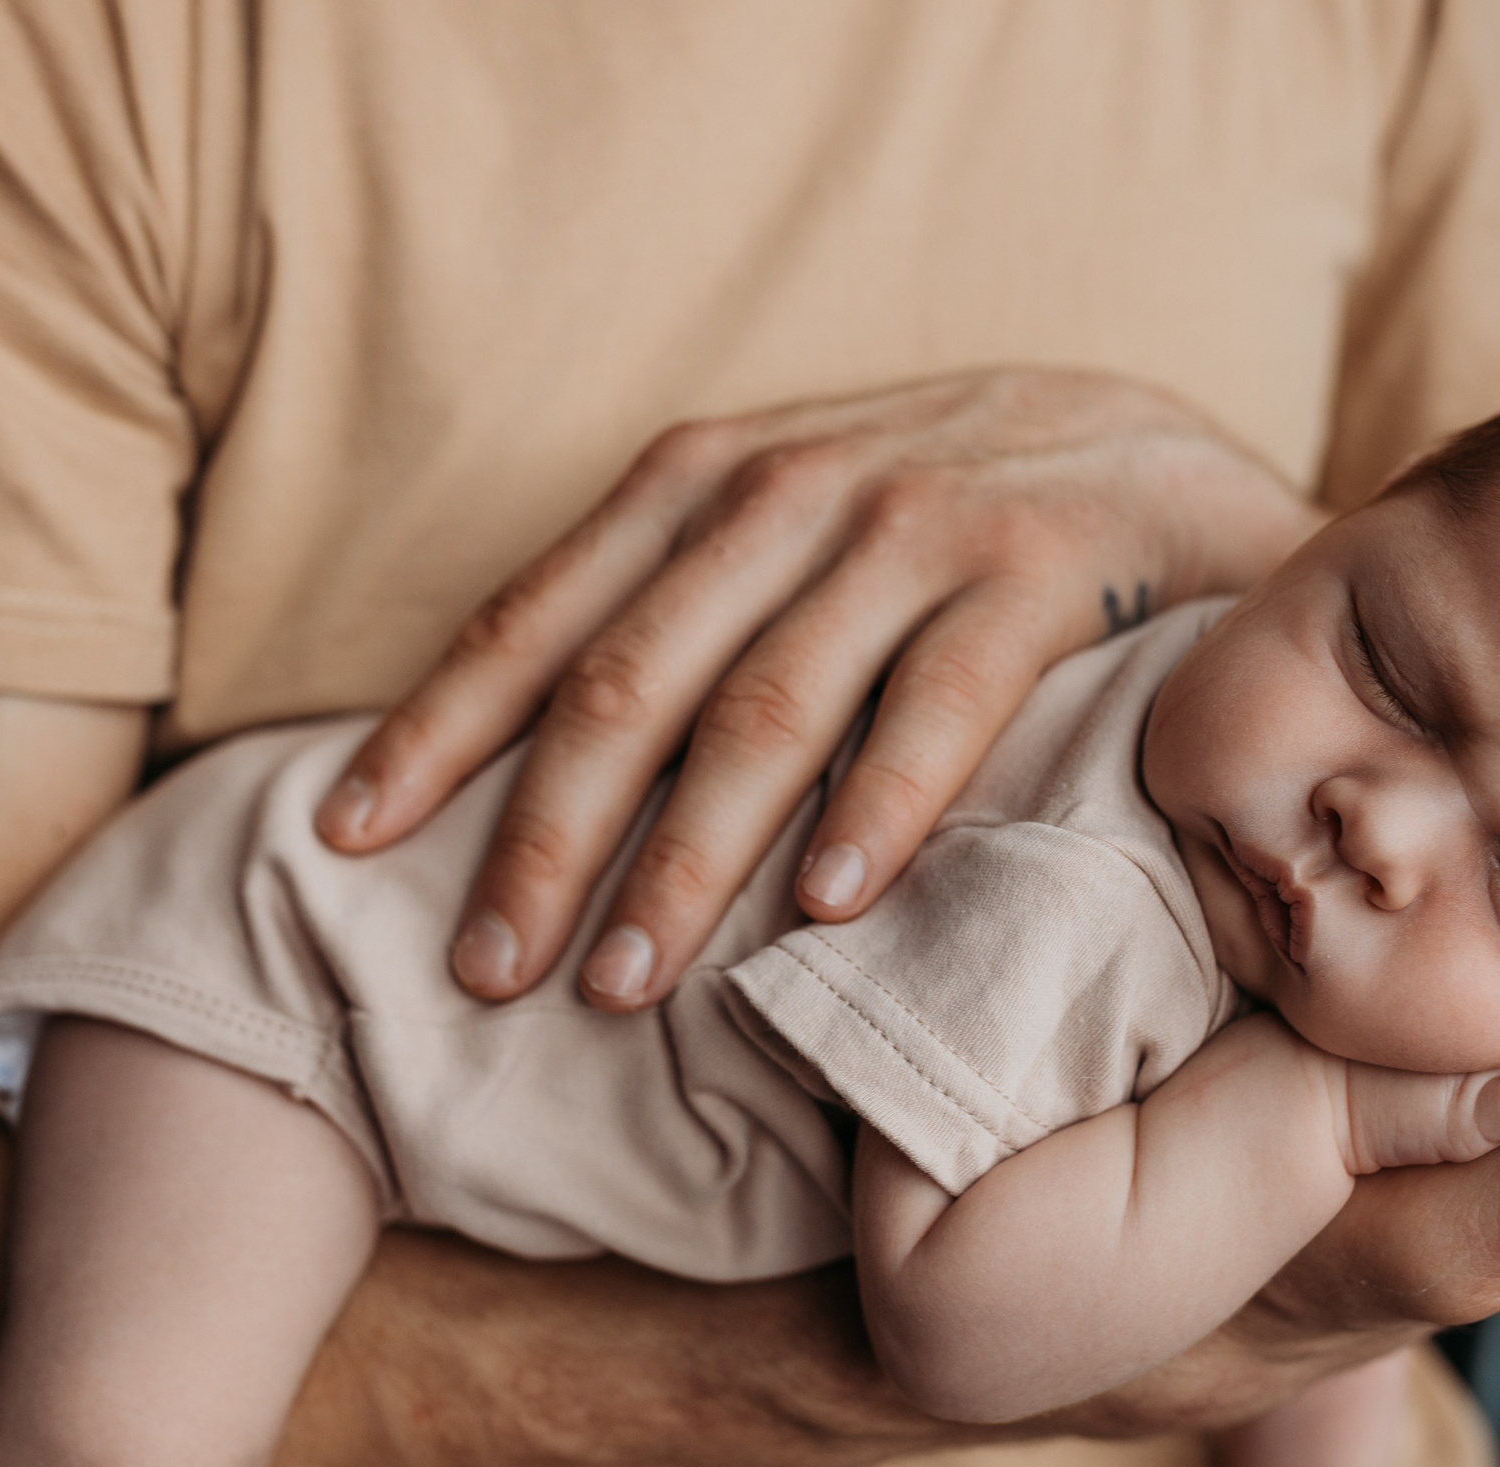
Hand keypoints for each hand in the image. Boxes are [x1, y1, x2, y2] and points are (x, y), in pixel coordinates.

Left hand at [315, 368, 1324, 1010]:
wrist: (1154, 448)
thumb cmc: (938, 522)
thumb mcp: (787, 529)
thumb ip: (680, 609)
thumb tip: (535, 770)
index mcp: (704, 481)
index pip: (539, 616)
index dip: (436, 731)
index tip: (345, 840)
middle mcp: (790, 490)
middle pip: (629, 681)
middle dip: (543, 837)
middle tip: (482, 970)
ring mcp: (915, 523)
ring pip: (764, 708)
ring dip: (682, 860)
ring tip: (620, 984)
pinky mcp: (1038, 567)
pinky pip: (939, 704)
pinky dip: (876, 807)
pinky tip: (824, 910)